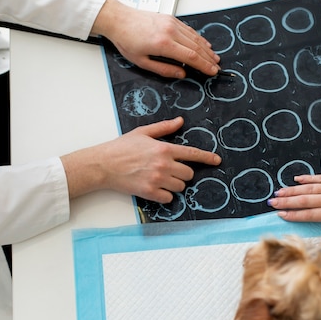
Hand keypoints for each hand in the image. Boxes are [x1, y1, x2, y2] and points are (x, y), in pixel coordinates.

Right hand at [60, 117, 221, 202]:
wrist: (104, 164)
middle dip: (183, 173)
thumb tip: (180, 121)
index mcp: (164, 148)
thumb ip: (164, 128)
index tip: (217, 161)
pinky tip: (156, 189)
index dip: (207, 158)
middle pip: (188, 174)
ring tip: (161, 179)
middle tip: (170, 171)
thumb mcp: (143, 132)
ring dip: (175, 185)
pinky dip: (165, 195)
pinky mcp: (150, 192)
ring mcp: (157, 179)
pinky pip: (169, 198)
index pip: (192, 154)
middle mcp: (163, 164)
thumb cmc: (122, 147)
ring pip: (180, 187)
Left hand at [92, 0, 219, 77]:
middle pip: (196, 47)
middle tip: (216, 67)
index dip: (204, 65)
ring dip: (206, 49)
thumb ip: (164, 69)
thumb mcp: (142, 62)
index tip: (212, 71)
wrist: (120, 20)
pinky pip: (189, 30)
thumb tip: (181, 74)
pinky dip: (199, 38)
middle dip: (208, 59)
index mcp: (163, 44)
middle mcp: (170, 31)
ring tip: (214, 58)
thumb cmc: (127, 40)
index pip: (190, 57)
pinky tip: (204, 45)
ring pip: (195, 38)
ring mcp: (172, 23)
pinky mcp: (171, 19)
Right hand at [267, 172, 320, 238]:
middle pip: (303, 201)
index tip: (281, 214)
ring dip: (292, 190)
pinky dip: (306, 178)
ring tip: (279, 192)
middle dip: (286, 202)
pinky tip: (296, 179)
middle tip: (272, 202)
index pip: (309, 215)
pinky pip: (318, 178)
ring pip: (307, 189)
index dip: (293, 215)